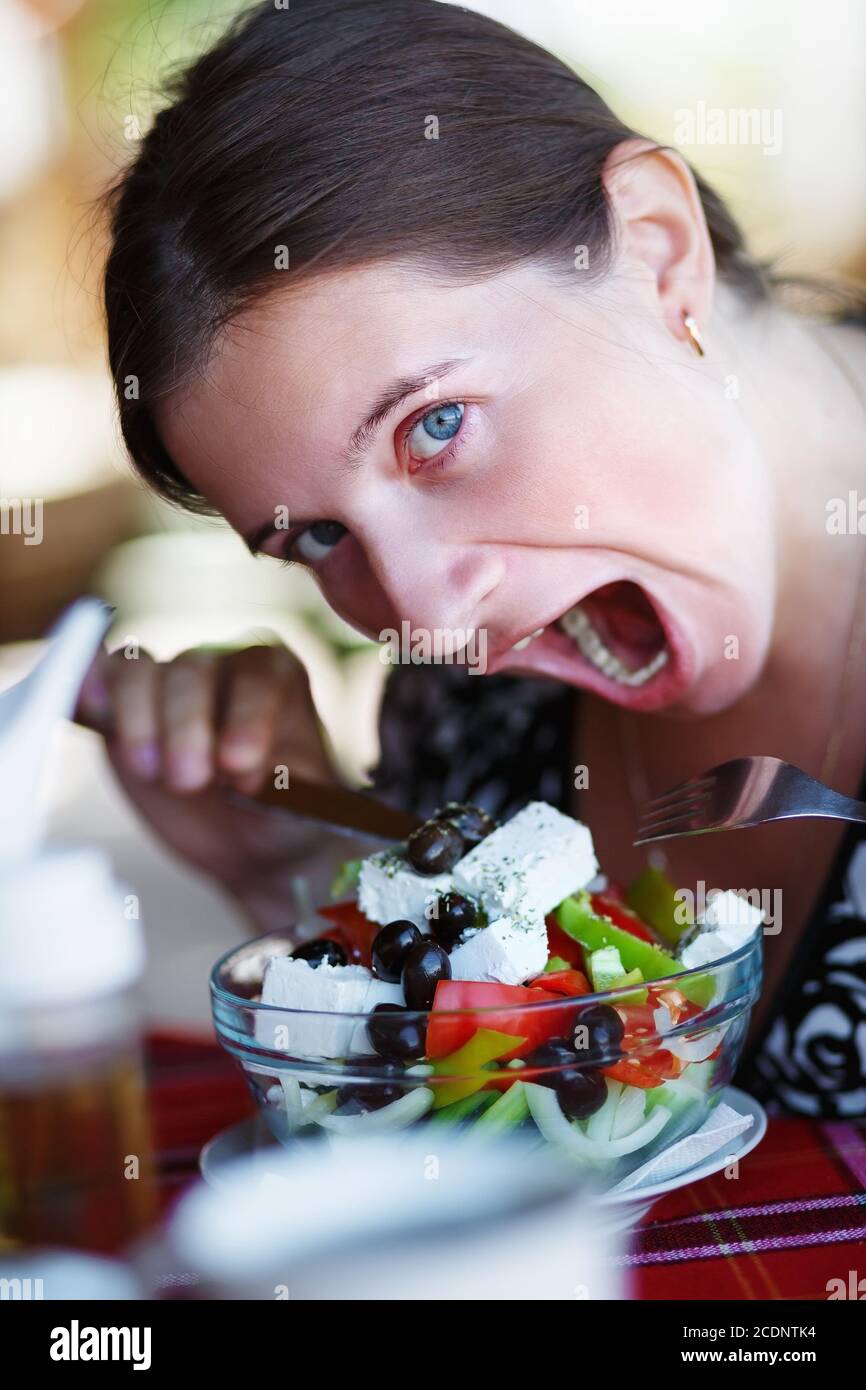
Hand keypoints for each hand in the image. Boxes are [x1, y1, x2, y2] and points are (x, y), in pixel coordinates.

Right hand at [75, 640, 341, 919]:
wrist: (250, 839)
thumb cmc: (285, 814)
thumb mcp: (302, 808)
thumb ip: (286, 786)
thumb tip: (250, 769)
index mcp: (275, 675)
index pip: (257, 676)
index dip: (245, 718)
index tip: (239, 767)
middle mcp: (220, 664)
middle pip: (192, 669)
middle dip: (186, 726)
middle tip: (189, 781)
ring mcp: (165, 683)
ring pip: (137, 668)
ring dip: (136, 717)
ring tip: (151, 770)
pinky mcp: (120, 708)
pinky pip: (96, 678)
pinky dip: (85, 685)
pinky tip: (90, 707)